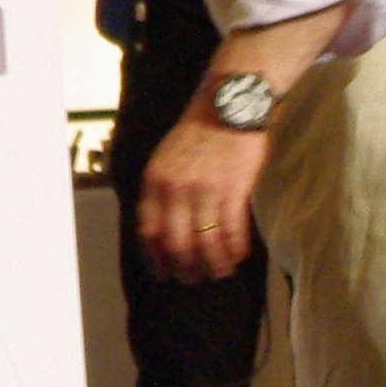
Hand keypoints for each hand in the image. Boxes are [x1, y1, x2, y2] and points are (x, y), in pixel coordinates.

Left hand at [134, 117, 267, 279]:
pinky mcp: (234, 189)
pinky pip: (232, 230)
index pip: (148, 230)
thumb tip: (160, 227)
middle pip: (176, 242)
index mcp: (154, 181)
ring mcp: (205, 190)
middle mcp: (176, 189)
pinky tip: (237, 258)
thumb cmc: (196, 135)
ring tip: (218, 272)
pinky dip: (234, 249)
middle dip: (184, 266)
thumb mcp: (164, 160)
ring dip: (213, 263)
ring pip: (206, 241)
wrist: (226, 108)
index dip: (155, 256)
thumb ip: (161, 191)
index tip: (162, 271)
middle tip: (192, 278)